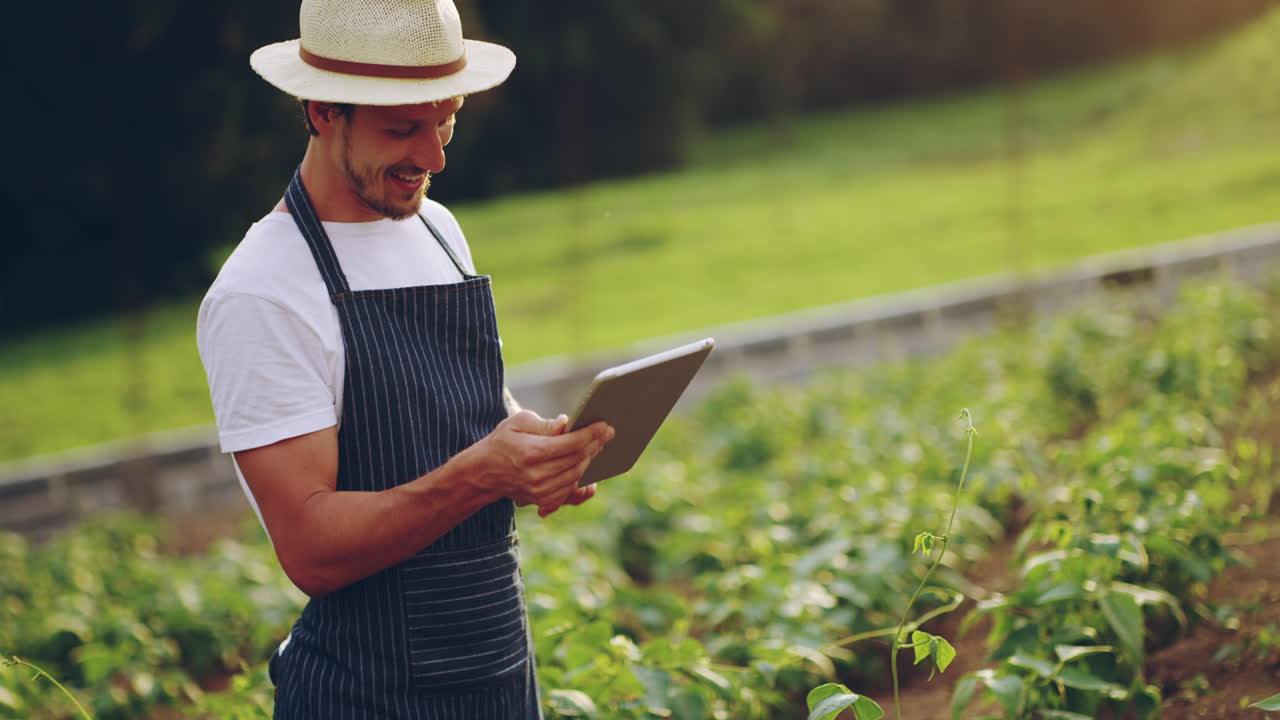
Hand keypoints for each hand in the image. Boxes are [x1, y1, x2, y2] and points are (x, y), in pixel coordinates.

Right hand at [467, 410, 612, 511]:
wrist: (482, 473)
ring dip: (590, 461)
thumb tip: (566, 423)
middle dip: (595, 445)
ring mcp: (540, 490)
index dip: (591, 434)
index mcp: (532, 453)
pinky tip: (587, 463)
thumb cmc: (502, 442)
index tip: (605, 425)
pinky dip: (581, 476)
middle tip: (607, 433)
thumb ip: (544, 424)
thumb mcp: (517, 423)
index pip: (572, 444)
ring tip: (598, 445)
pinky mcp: (541, 499)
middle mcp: (537, 475)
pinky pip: (569, 489)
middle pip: (578, 460)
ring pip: (577, 476)